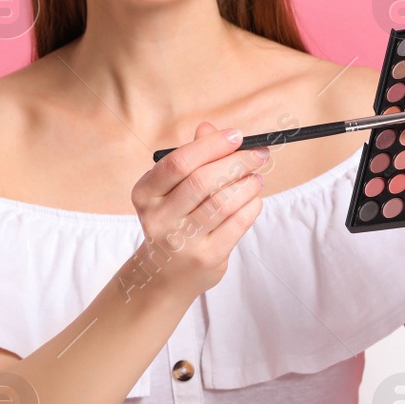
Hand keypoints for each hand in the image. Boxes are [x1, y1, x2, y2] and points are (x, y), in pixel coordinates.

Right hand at [128, 122, 266, 299]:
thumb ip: (192, 158)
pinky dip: (252, 206)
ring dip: (248, 184)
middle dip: (237, 162)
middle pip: (202, 181)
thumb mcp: (172, 190)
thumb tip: (210, 129)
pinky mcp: (206, 258)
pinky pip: (237, 224)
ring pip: (223, 202)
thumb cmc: (174, 221)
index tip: (237, 135)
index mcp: (145, 194)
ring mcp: (181, 242)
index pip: (178, 162)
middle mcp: (158, 219)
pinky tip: (254, 199)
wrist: (166, 274)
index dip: (211, 145)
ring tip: (257, 178)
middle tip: (259, 154)